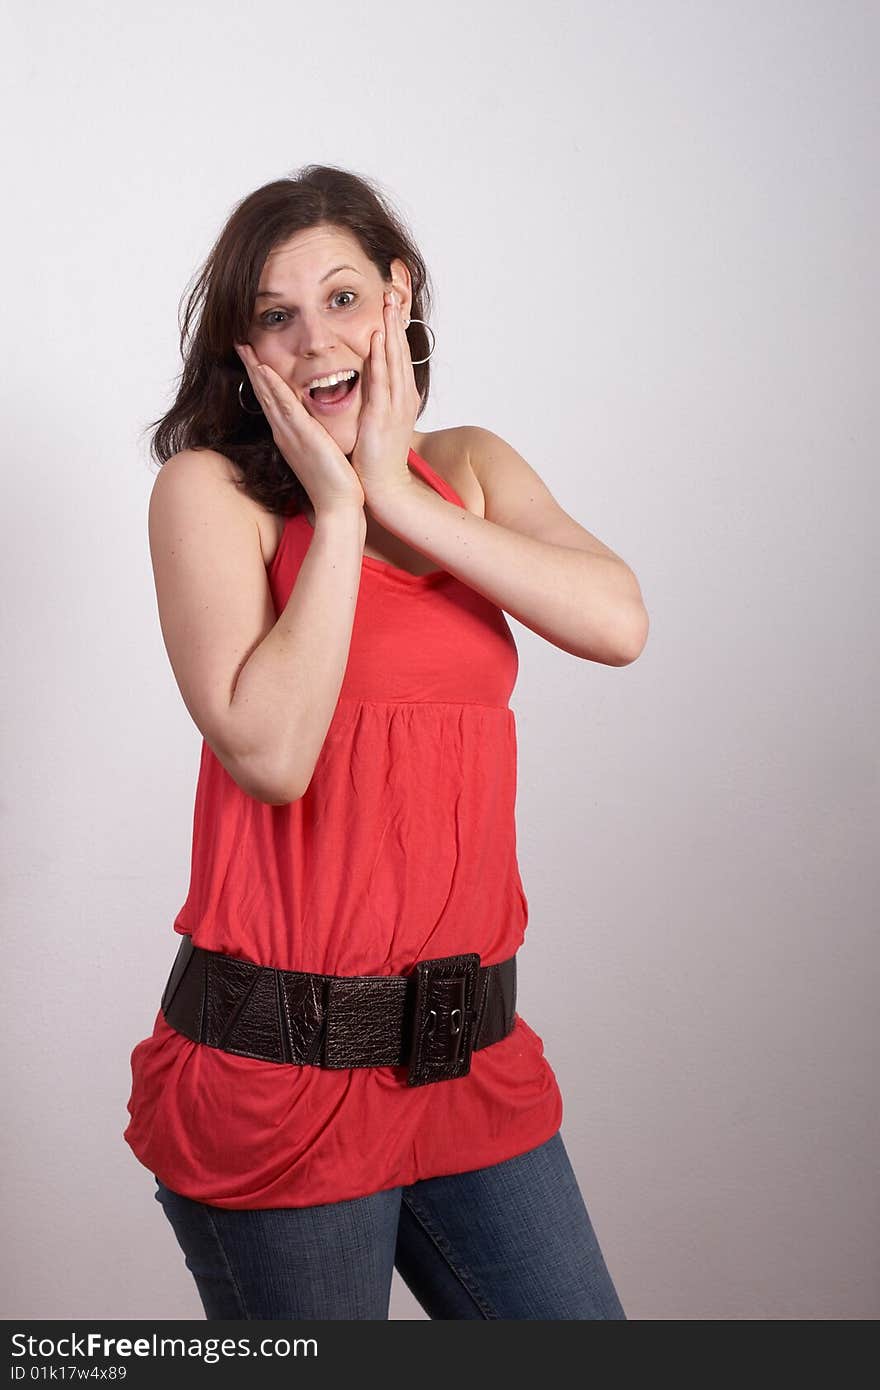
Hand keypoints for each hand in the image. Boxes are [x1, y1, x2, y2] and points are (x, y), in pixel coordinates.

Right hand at [233, 342, 364, 514]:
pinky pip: (285, 406)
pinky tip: (264, 370)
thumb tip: (315, 430)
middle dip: (252, 367)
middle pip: (264, 394)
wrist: (337, 506)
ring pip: (269, 395)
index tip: (255, 358)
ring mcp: (290, 434)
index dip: (262, 379)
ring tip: (245, 347)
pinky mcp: (302, 437)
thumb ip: (314, 439)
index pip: (273, 401)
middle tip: (240, 343)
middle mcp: (285, 433)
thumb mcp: (321, 454)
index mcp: (290, 436)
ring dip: (256, 370)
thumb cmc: (333, 484)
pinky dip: (273, 387)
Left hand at [349, 290, 421, 504]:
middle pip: (400, 351)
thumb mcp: (380, 420)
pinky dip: (381, 358)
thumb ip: (377, 398)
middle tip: (393, 290)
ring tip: (388, 303)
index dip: (396, 329)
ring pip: (394, 360)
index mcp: (401, 397)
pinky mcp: (382, 416)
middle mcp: (403, 397)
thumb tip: (371, 382)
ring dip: (391, 330)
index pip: (399, 356)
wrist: (383, 487)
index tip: (392, 304)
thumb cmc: (378, 458)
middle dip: (396, 321)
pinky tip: (378, 338)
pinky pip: (382, 381)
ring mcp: (395, 406)